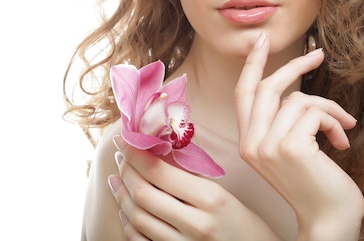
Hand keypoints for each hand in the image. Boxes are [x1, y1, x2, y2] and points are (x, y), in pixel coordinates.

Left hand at [109, 136, 282, 240]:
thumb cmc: (246, 223)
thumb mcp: (227, 191)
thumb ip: (195, 168)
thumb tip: (163, 139)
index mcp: (211, 199)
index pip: (159, 172)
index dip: (136, 152)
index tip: (126, 138)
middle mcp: (196, 224)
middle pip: (144, 194)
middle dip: (126, 170)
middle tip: (120, 154)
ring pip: (137, 218)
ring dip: (122, 194)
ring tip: (117, 176)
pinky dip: (128, 224)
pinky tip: (125, 208)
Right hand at [236, 34, 363, 240]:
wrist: (328, 220)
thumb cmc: (315, 184)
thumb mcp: (288, 150)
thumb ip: (281, 122)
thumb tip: (295, 92)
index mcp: (247, 142)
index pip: (242, 93)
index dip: (251, 65)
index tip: (261, 41)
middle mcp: (250, 142)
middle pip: (267, 87)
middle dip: (295, 67)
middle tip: (318, 55)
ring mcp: (267, 145)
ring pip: (298, 99)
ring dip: (329, 109)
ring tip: (343, 128)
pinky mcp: (290, 147)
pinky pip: (314, 113)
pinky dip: (334, 122)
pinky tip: (341, 143)